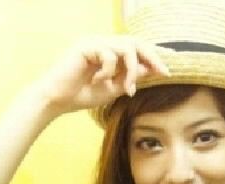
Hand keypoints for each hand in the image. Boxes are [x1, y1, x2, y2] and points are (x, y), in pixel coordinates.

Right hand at [30, 35, 173, 114]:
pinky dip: (109, 72)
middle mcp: (102, 42)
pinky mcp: (86, 46)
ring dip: (131, 70)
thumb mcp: (112, 88)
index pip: (136, 47)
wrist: (56, 100)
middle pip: (135, 41)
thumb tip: (149, 69)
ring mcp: (94, 42)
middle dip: (152, 56)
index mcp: (109, 51)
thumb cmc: (81, 95)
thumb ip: (129, 78)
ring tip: (127, 89)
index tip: (168, 70)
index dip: (153, 56)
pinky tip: (97, 82)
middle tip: (163, 72)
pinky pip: (109, 55)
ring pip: (125, 47)